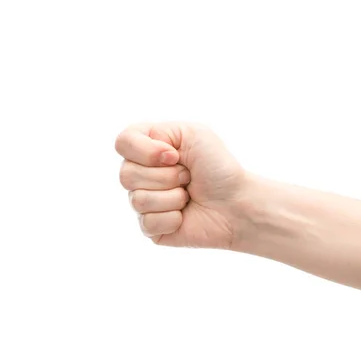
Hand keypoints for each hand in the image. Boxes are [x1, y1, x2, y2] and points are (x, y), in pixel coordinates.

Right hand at [115, 122, 246, 247]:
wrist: (237, 203)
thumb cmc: (219, 167)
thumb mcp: (193, 134)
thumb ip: (158, 132)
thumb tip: (145, 161)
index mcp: (148, 148)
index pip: (122, 142)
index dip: (145, 151)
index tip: (174, 155)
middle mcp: (141, 174)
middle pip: (126, 174)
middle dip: (165, 176)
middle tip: (187, 177)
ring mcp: (144, 202)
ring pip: (138, 199)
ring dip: (172, 197)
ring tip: (188, 196)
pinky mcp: (151, 228)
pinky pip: (147, 222)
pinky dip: (172, 218)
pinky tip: (184, 215)